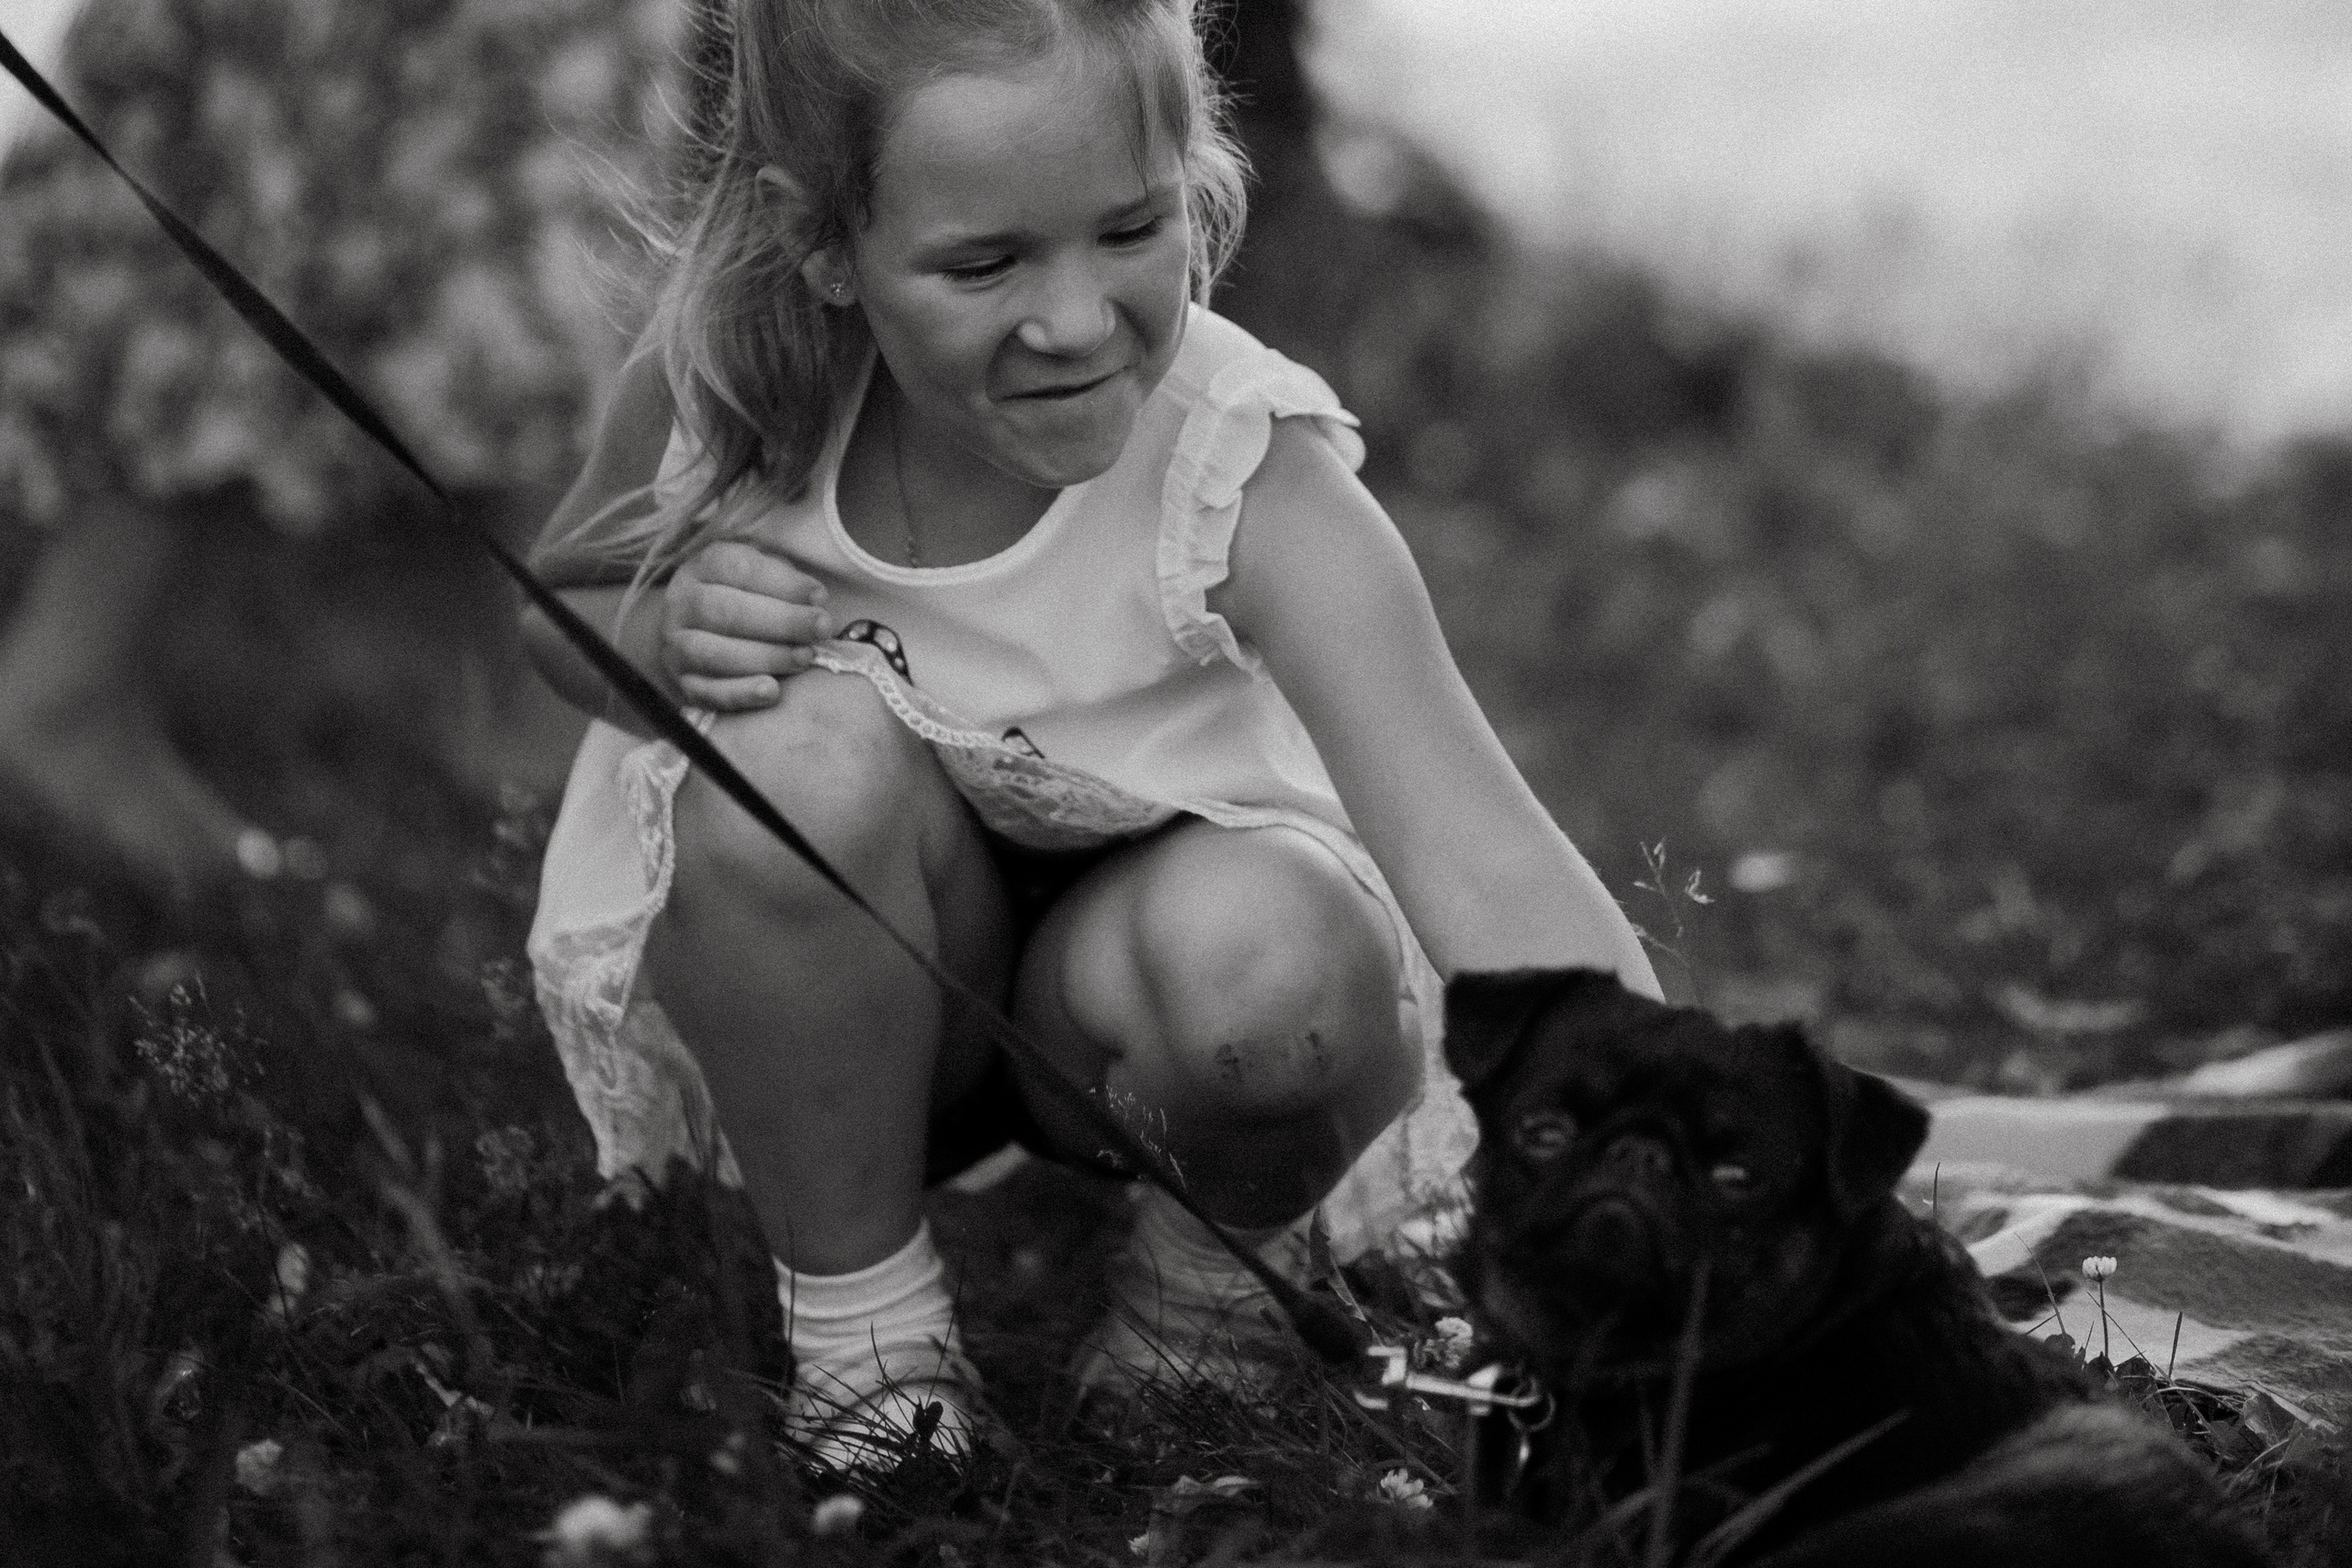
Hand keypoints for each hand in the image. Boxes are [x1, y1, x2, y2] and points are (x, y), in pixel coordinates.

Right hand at [660, 537, 833, 709]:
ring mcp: (677, 647)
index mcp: (703, 568)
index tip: (820, 596)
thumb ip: (783, 578)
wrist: (695, 634)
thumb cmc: (744, 598)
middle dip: (782, 621)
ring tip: (804, 657)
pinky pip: (708, 693)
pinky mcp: (685, 684)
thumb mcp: (760, 574)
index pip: (738, 568)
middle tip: (821, 627)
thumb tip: (814, 598)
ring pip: (715, 654)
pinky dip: (740, 694)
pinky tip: (771, 691)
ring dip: (766, 657)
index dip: (781, 582)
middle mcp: (683, 605)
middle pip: (727, 611)